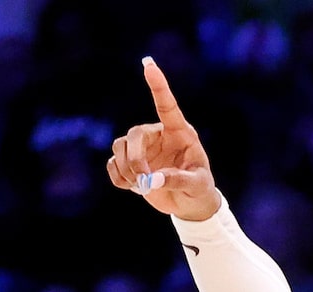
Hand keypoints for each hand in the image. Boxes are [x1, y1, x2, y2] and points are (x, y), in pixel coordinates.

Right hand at [106, 57, 220, 222]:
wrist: (189, 204)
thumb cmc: (199, 189)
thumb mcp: (197, 185)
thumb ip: (177, 180)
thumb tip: (153, 180)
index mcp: (179, 132)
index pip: (167, 105)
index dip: (158, 85)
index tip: (148, 64)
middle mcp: (158, 135)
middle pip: (134, 134)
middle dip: (135, 159)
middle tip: (143, 181)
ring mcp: (142, 149)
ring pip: (120, 147)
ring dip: (126, 169)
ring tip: (141, 186)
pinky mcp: (130, 164)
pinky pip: (113, 164)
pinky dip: (119, 178)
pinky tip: (133, 187)